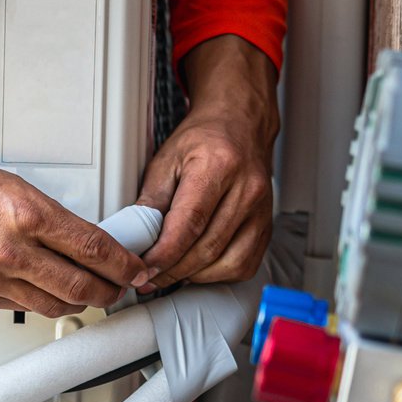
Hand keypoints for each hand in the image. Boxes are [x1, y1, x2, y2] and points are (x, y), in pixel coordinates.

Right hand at [0, 126, 145, 316]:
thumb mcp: (13, 186)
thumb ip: (50, 218)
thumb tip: (82, 241)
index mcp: (28, 215)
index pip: (95, 249)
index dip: (125, 265)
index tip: (136, 270)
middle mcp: (12, 250)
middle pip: (81, 285)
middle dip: (109, 291)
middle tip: (119, 288)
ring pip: (53, 304)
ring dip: (77, 302)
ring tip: (86, 294)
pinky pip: (20, 308)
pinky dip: (38, 302)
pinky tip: (44, 293)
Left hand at [134, 35, 278, 289]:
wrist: (240, 124)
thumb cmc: (203, 139)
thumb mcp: (166, 159)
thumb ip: (151, 200)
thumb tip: (134, 237)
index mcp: (218, 166)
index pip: (189, 224)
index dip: (164, 255)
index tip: (143, 269)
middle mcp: (247, 189)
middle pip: (207, 248)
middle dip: (172, 270)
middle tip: (147, 277)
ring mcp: (262, 209)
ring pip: (228, 262)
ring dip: (194, 275)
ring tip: (170, 272)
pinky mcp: (267, 225)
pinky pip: (245, 264)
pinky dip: (217, 274)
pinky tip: (198, 267)